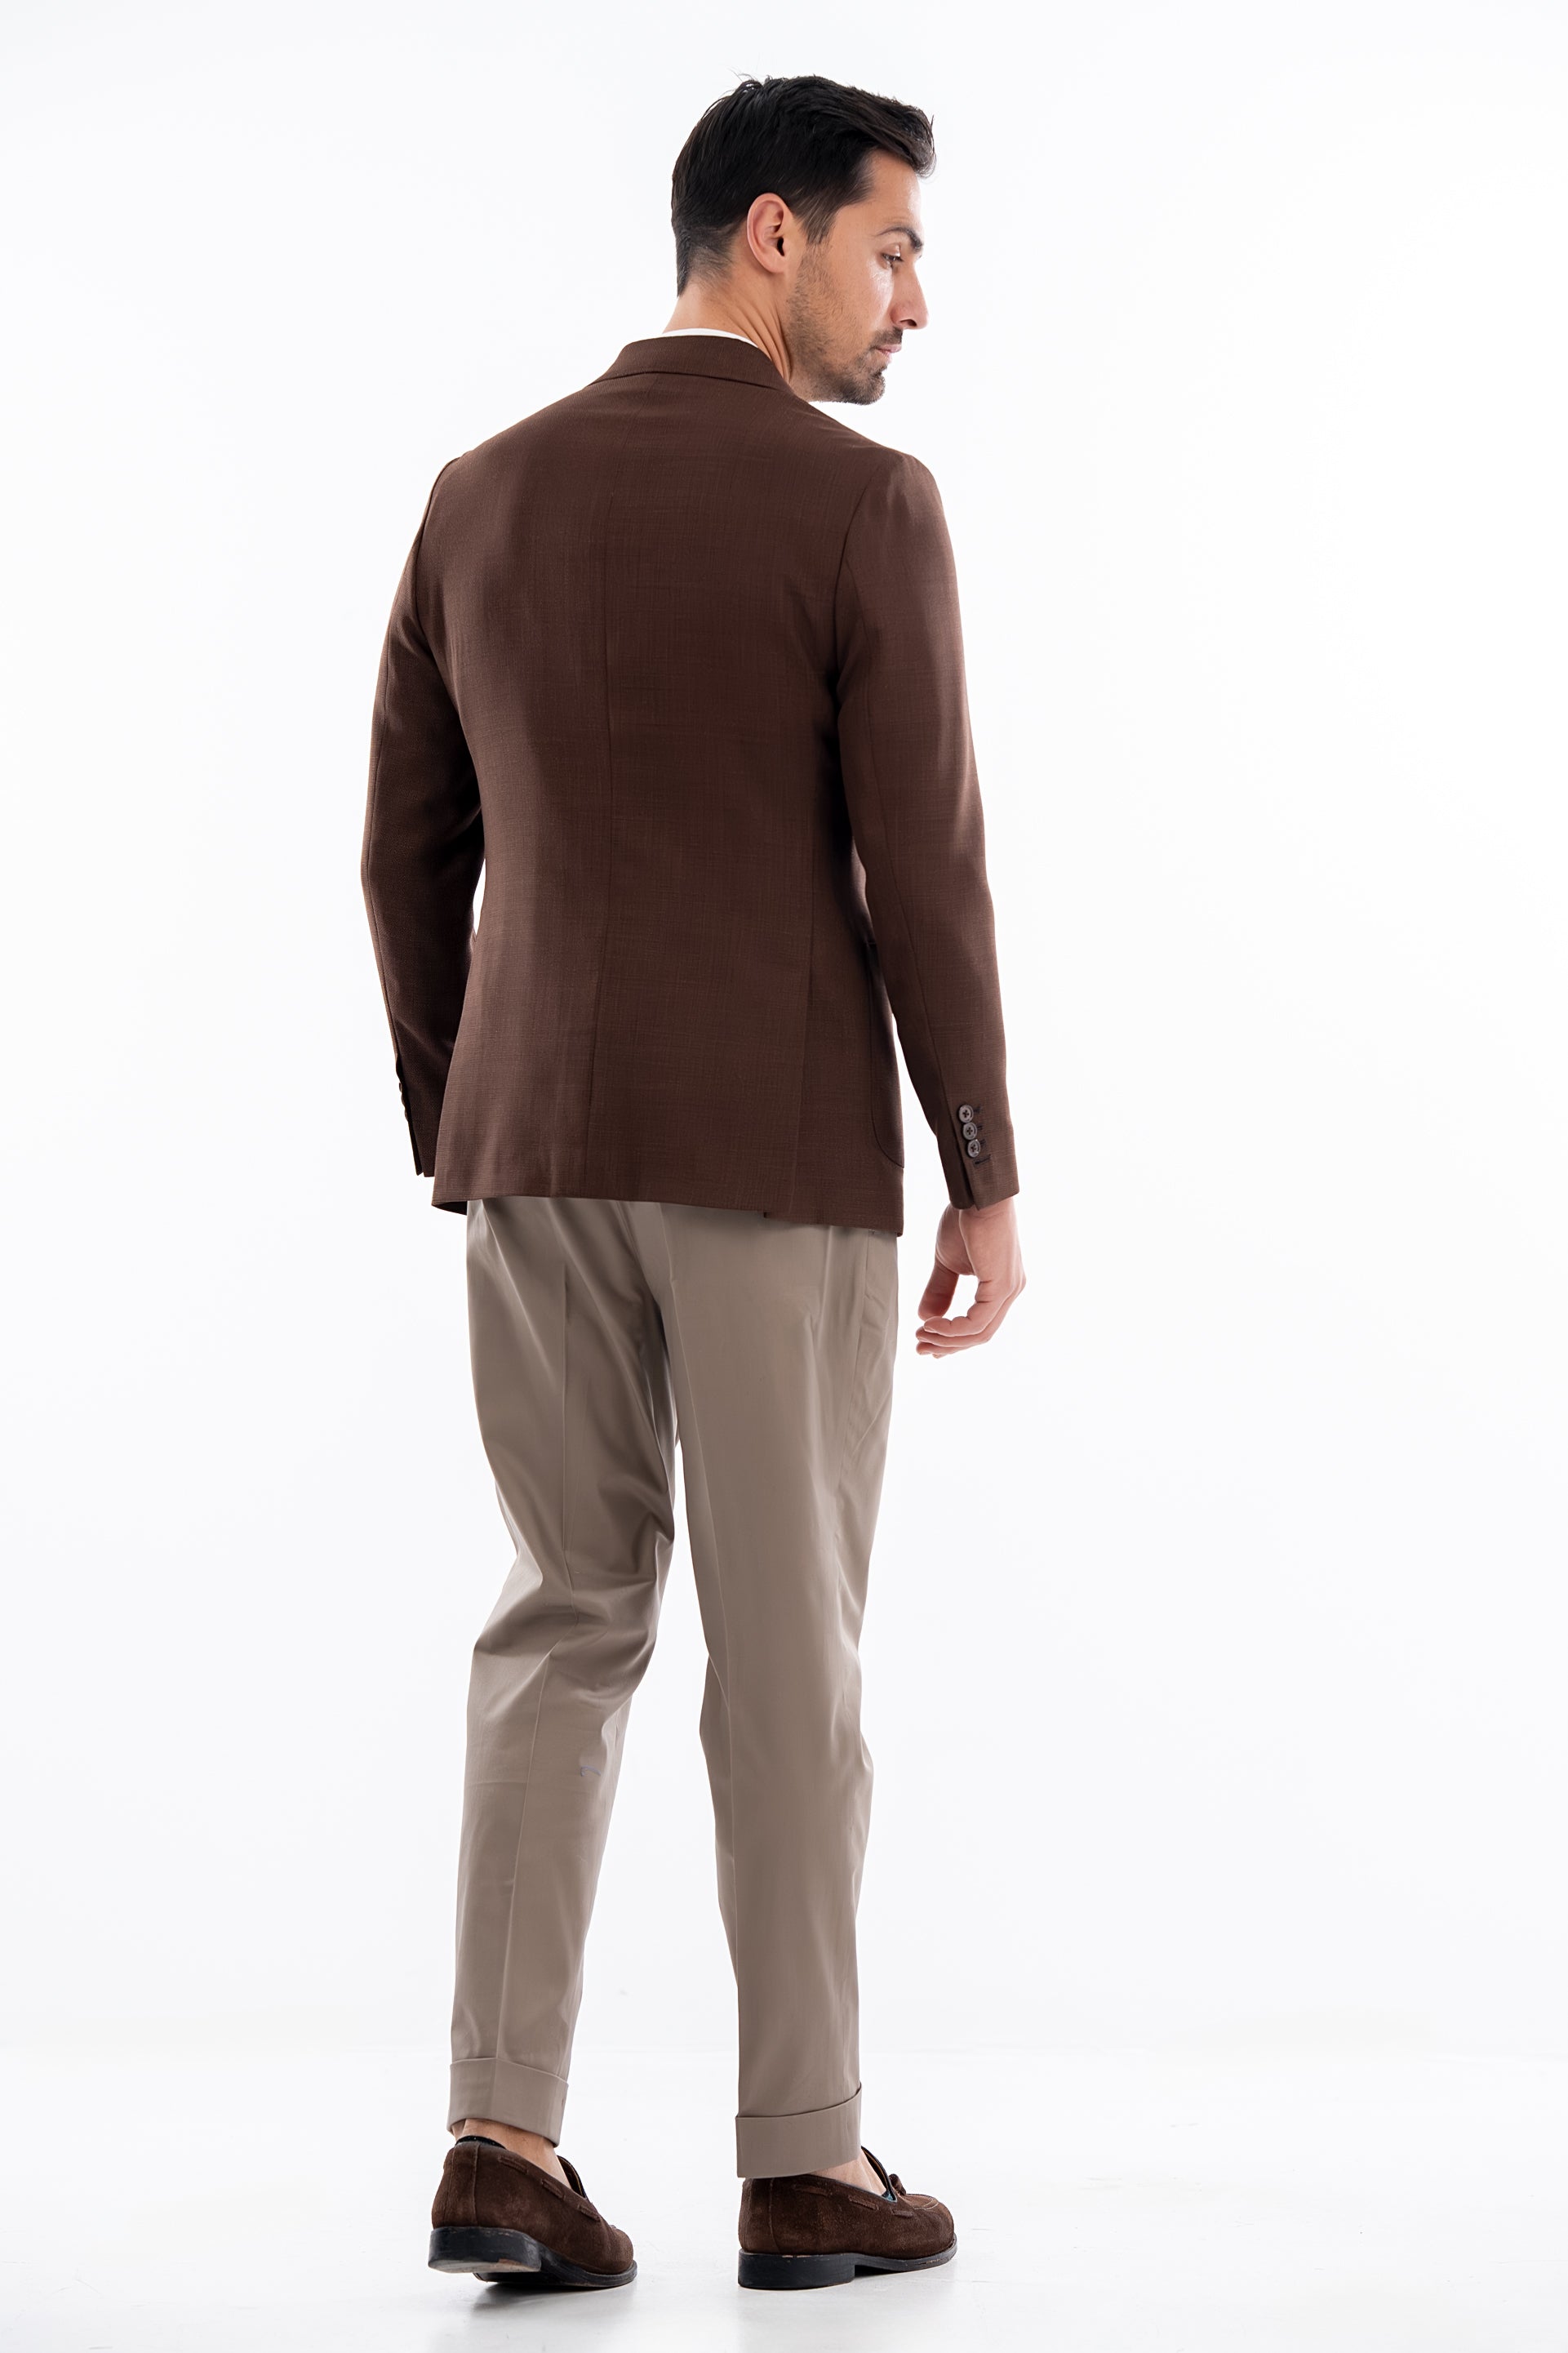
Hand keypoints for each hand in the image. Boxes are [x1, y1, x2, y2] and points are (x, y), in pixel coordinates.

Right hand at [915, 1195, 1024, 1356]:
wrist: (976, 1196)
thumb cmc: (965, 1221)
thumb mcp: (947, 1262)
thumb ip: (940, 1290)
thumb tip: (925, 1317)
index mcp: (1001, 1286)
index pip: (980, 1324)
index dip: (952, 1339)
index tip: (926, 1342)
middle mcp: (1010, 1291)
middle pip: (980, 1334)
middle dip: (948, 1345)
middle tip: (920, 1348)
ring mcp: (1009, 1290)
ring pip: (979, 1333)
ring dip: (947, 1340)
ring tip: (921, 1335)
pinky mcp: (1001, 1287)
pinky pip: (976, 1322)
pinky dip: (953, 1329)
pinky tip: (931, 1324)